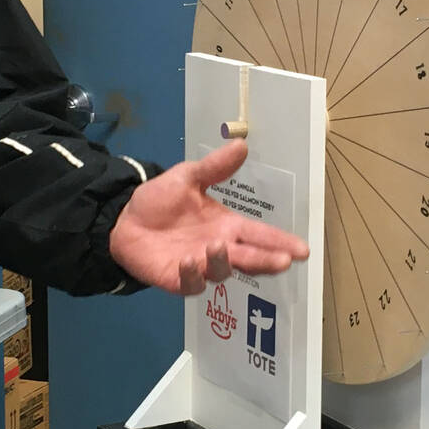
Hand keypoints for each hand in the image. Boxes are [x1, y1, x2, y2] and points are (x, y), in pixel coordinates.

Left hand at [109, 140, 311, 295]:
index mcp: (226, 225)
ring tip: (220, 247)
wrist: (125, 220)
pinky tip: (188, 261)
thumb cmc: (161, 202)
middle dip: (267, 260)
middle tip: (284, 260)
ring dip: (223, 261)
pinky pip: (190, 283)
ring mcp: (200, 266)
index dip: (280, 241)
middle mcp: (218, 249)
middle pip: (250, 258)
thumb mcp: (188, 177)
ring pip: (222, 271)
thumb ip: (214, 167)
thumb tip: (242, 145)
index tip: (302, 249)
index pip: (259, 235)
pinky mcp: (178, 280)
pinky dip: (192, 275)